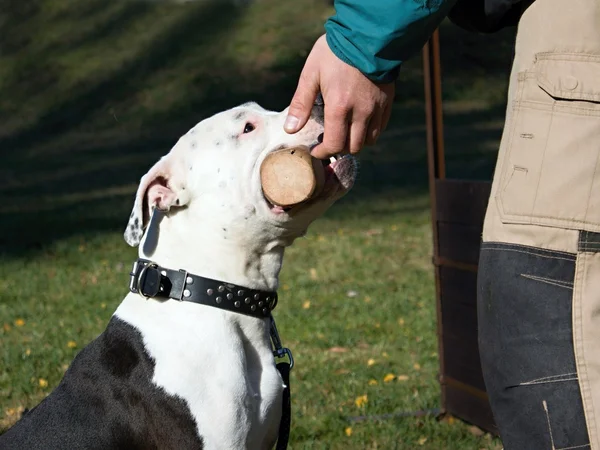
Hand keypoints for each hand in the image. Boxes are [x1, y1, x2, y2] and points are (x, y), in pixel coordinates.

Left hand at [284, 34, 394, 158]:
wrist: (367, 34)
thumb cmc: (335, 52)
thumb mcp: (311, 74)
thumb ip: (301, 104)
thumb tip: (291, 129)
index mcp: (339, 108)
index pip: (334, 144)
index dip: (323, 153)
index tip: (315, 151)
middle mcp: (360, 112)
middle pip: (352, 147)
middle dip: (338, 148)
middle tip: (328, 140)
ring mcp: (376, 108)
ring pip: (369, 140)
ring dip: (355, 141)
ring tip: (344, 131)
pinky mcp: (387, 102)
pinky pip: (380, 127)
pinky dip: (370, 131)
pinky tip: (359, 122)